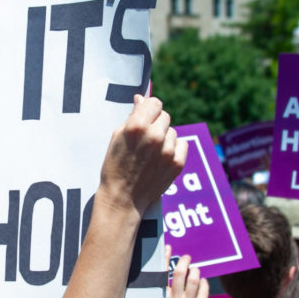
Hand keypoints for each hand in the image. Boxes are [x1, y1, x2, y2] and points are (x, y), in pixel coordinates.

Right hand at [98, 96, 186, 214]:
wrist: (122, 198)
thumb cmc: (115, 166)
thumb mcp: (117, 137)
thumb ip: (132, 116)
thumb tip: (142, 99)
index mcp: (136, 126)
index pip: (154, 103)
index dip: (150, 108)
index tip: (147, 115)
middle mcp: (154, 136)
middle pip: (165, 116)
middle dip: (156, 123)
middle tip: (146, 137)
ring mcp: (168, 151)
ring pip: (173, 132)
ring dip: (164, 138)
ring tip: (151, 152)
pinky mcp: (177, 163)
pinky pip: (183, 144)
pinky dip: (174, 149)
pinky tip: (162, 157)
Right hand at [158, 251, 207, 297]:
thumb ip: (164, 295)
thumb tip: (171, 275)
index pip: (161, 274)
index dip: (166, 258)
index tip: (169, 248)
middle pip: (179, 273)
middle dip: (184, 261)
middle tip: (187, 257)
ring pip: (194, 279)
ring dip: (196, 271)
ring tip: (195, 269)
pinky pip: (204, 289)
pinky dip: (204, 282)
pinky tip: (202, 282)